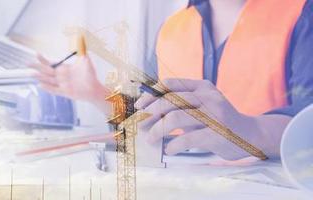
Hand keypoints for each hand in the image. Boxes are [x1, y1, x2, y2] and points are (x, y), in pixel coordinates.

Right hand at [29, 54, 107, 103]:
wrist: (95, 87)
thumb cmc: (90, 75)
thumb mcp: (85, 60)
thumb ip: (82, 50)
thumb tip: (81, 38)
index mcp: (63, 69)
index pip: (51, 63)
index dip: (43, 59)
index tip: (36, 53)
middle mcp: (60, 77)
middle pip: (46, 71)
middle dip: (36, 67)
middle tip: (27, 64)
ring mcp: (62, 85)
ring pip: (48, 80)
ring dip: (40, 77)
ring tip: (31, 74)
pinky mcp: (65, 92)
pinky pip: (54, 90)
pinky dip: (48, 88)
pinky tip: (41, 85)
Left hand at [135, 79, 288, 159]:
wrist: (250, 134)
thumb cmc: (217, 121)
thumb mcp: (201, 106)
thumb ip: (178, 106)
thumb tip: (145, 115)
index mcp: (202, 87)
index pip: (170, 84)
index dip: (151, 94)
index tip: (139, 105)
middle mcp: (208, 98)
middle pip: (170, 101)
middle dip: (150, 113)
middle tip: (141, 125)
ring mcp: (214, 115)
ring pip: (175, 118)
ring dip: (158, 130)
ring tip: (151, 139)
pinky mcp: (217, 134)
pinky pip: (188, 139)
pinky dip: (174, 145)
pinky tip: (169, 149)